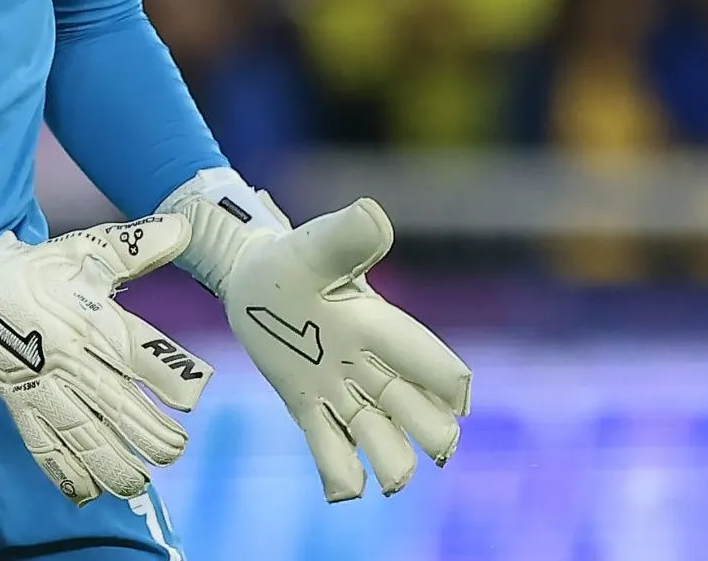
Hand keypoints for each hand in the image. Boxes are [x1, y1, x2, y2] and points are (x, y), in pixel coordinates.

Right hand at [0, 178, 212, 502]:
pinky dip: (61, 468)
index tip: (195, 396)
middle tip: (174, 451)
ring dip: (110, 460)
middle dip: (146, 431)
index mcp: (94, 320)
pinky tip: (84, 491)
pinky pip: (40, 440)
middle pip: (115, 401)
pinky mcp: (16, 399)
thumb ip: (139, 245)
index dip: (169, 375)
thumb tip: (186, 227)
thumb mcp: (88, 251)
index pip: (140, 351)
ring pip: (80, 430)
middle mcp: (71, 356)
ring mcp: (41, 382)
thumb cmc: (37, 268)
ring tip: (138, 484)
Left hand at [171, 178, 469, 500]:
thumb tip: (374, 217)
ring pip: (382, 439)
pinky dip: (343, 476)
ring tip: (390, 480)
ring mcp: (340, 390)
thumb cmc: (291, 258)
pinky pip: (332, 451)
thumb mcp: (315, 246)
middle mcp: (368, 365)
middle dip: (433, 433)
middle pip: (418, 410)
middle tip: (432, 449)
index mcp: (379, 327)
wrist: (251, 276)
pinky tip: (346, 491)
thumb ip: (347, 237)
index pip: (430, 362)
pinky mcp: (308, 407)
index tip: (456, 399)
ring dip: (394, 462)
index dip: (448, 383)